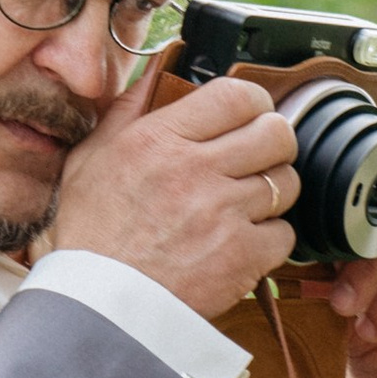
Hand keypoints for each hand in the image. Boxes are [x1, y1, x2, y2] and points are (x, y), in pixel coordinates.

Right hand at [45, 74, 298, 318]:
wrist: (99, 306)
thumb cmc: (91, 236)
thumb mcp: (90, 159)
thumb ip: (128, 110)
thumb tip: (158, 71)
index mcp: (160, 140)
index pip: (237, 96)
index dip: (253, 103)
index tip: (249, 115)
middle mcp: (196, 171)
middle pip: (277, 133)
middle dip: (273, 142)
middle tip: (256, 157)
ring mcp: (224, 214)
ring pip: (286, 182)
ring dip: (272, 191)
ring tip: (245, 204)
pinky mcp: (243, 256)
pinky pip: (285, 233)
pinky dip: (270, 238)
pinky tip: (241, 241)